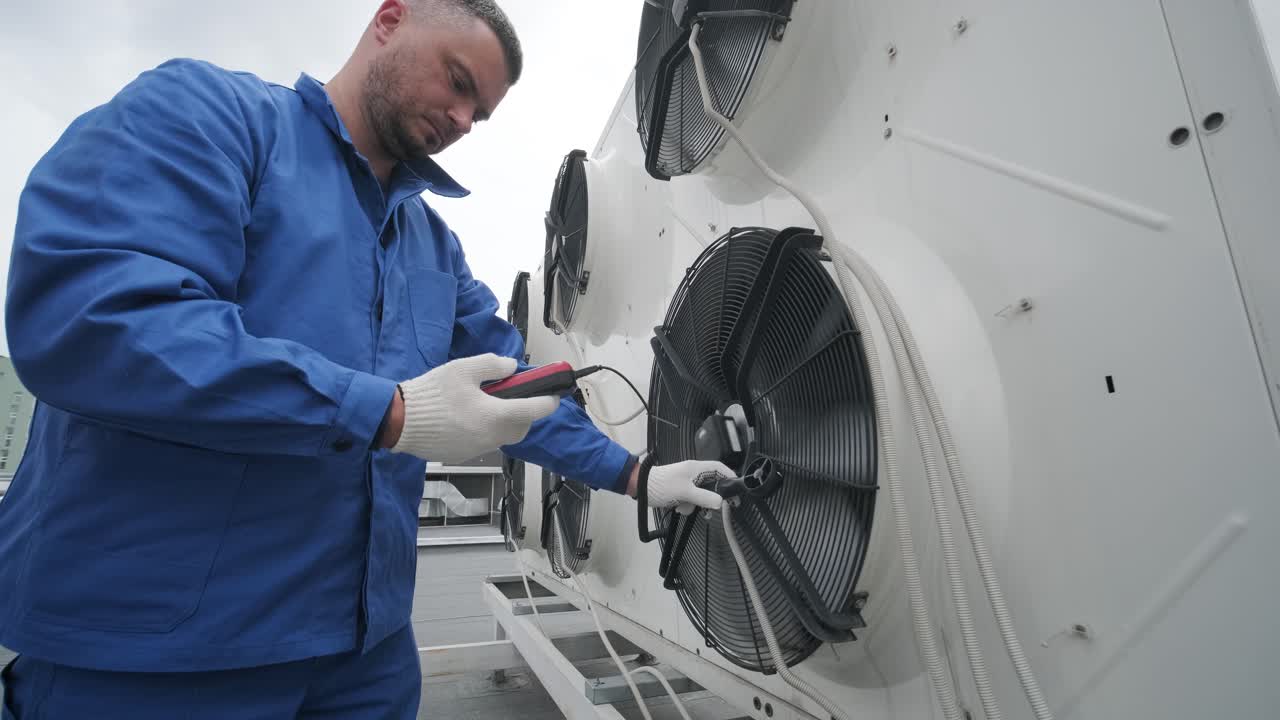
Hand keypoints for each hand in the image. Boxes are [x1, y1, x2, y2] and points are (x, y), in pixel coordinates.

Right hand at [391, 354, 558, 463]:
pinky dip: (485, 430)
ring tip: (488, 404)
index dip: (548, 402)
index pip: (534, 411)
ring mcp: (476, 449)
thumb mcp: (463, 368)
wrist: (398, 420)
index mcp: (495, 415)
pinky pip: (483, 443)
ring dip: (504, 423)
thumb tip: (510, 368)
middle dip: (526, 414)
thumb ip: (493, 365)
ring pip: (502, 437)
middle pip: (521, 429)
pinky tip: (468, 417)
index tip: (554, 397)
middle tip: (517, 398)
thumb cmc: (431, 393)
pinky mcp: (462, 455)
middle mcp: (490, 437)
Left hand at [646, 460, 730, 511]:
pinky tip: (677, 508)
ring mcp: (686, 483)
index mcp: (696, 468)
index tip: (737, 490)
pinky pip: (690, 500)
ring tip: (684, 507)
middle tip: (713, 509)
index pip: (719, 468)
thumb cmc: (662, 485)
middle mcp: (693, 474)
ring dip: (695, 504)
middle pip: (712, 485)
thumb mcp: (685, 492)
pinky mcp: (680, 492)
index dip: (730, 477)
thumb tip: (721, 502)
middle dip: (710, 498)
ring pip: (701, 496)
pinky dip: (686, 506)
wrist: (639, 488)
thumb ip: (705, 497)